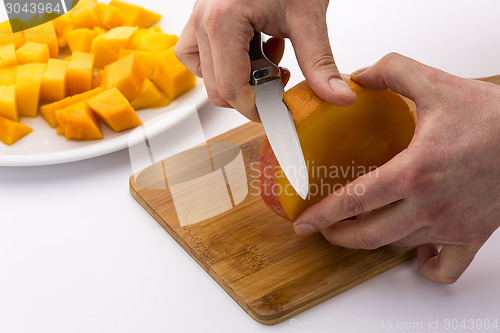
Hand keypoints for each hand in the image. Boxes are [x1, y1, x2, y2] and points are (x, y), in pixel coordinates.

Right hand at [175, 0, 355, 120]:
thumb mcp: (307, 17)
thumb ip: (320, 62)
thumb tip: (336, 97)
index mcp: (223, 21)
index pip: (231, 88)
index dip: (257, 109)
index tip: (278, 111)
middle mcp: (203, 21)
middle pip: (217, 89)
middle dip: (251, 94)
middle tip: (279, 79)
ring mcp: (198, 20)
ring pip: (206, 76)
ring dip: (238, 78)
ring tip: (266, 57)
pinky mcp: (202, 19)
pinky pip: (199, 57)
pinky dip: (224, 63)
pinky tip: (252, 49)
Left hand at [294, 53, 499, 283]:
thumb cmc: (493, 117)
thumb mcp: (436, 84)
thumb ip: (392, 72)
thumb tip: (360, 76)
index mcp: (414, 171)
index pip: (355, 200)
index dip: (324, 215)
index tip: (304, 224)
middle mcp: (430, 205)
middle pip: (370, 235)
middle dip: (339, 235)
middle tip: (324, 230)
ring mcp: (451, 224)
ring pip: (398, 246)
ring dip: (372, 242)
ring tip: (358, 230)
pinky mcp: (472, 234)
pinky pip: (446, 267)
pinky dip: (426, 266)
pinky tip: (416, 252)